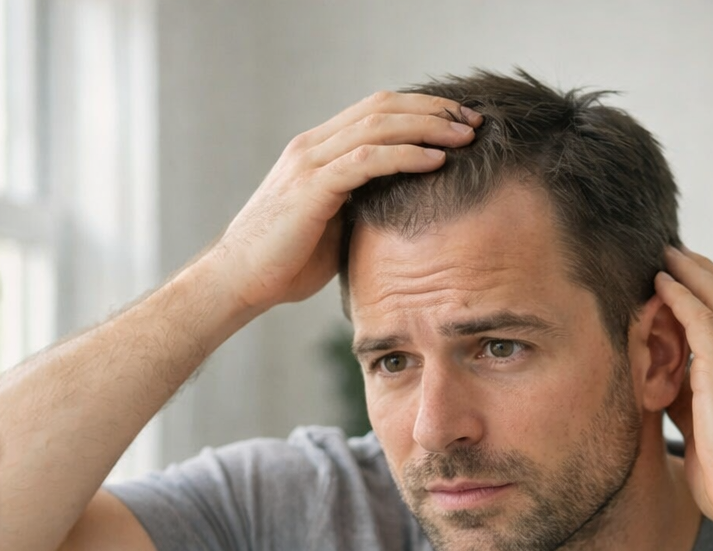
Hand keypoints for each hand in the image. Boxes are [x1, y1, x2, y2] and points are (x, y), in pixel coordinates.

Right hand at [201, 92, 480, 312]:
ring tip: (466, 134)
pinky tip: (436, 160)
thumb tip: (403, 211)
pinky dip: (406, 156)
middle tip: (474, 119)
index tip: (459, 122)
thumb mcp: (332, 227)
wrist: (238, 282)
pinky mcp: (312, 187)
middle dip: (433, 110)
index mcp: (317, 150)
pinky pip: (367, 160)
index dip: (420, 110)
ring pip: (378, 125)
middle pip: (382, 107)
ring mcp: (310, 163)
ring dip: (428, 127)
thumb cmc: (283, 264)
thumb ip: (360, 207)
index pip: (376, 112)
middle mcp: (312, 146)